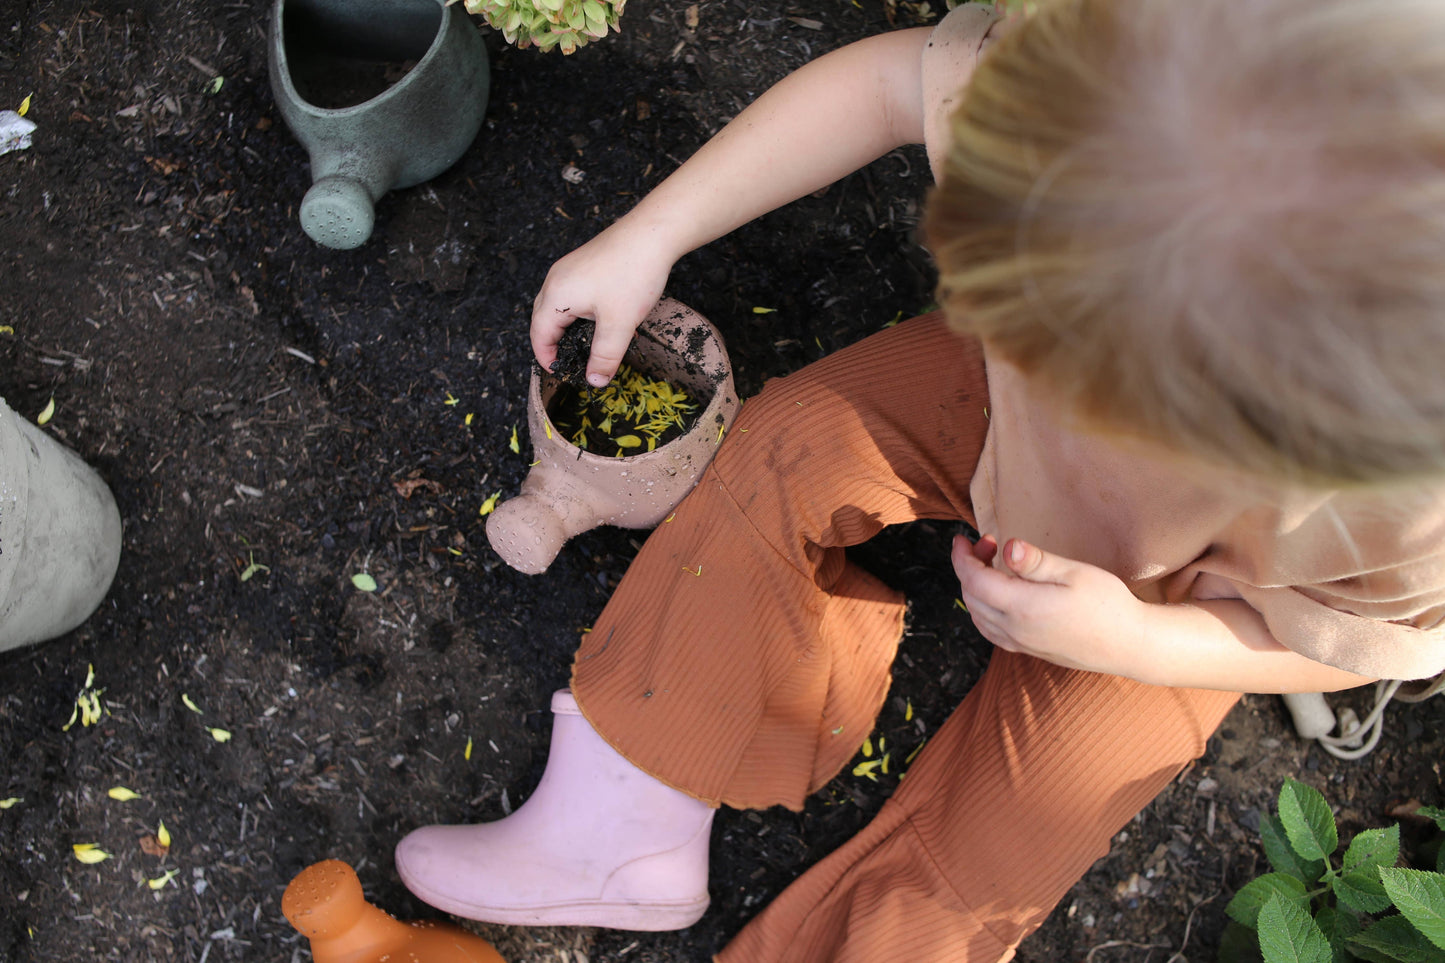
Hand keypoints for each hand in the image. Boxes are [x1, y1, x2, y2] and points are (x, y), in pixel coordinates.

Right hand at [531, 219, 674, 386]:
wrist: (652, 233)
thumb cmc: (632, 275)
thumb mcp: (619, 324)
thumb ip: (605, 356)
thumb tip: (595, 382)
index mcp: (556, 296)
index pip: (539, 335)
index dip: (546, 358)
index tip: (560, 373)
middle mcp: (556, 280)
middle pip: (543, 319)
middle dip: (553, 343)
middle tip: (569, 362)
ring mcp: (569, 268)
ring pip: (559, 305)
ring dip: (568, 327)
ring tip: (586, 344)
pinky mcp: (584, 262)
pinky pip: (573, 293)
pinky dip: (579, 311)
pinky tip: (602, 318)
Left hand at [952, 534, 1155, 679]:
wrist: (1129, 644)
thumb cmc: (1107, 604)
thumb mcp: (1073, 573)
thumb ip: (1035, 562)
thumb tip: (1007, 547)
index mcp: (1021, 607)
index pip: (973, 580)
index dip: (962, 556)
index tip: (962, 538)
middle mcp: (1013, 630)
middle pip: (970, 596)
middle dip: (970, 566)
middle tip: (989, 543)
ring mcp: (1019, 643)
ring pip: (976, 614)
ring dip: (975, 587)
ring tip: (996, 564)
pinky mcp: (1027, 650)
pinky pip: (989, 629)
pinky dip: (982, 607)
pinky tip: (999, 594)